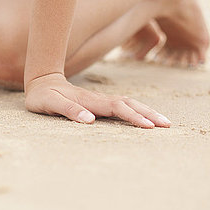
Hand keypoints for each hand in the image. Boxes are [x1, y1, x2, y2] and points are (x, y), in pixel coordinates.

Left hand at [25, 73, 170, 127]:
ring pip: (128, 104)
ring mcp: (100, 101)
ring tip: (163, 122)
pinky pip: (122, 107)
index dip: (133, 117)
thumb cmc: (43, 96)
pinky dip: (137, 111)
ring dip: (146, 112)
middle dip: (149, 114)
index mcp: (90, 101)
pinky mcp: (99, 104)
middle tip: (168, 125)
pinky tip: (145, 118)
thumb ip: (69, 111)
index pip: (117, 108)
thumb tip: (89, 120)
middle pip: (129, 105)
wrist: (41, 82)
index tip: (148, 127)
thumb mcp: (50, 104)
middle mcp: (98, 100)